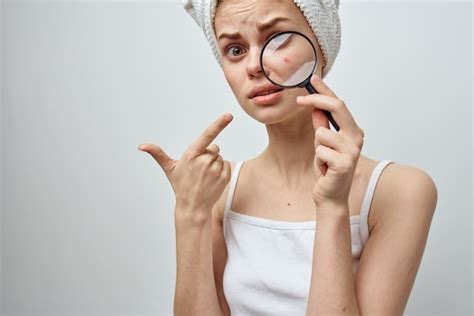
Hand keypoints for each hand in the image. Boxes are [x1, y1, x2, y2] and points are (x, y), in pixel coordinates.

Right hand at [138, 113, 233, 213]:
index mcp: (192, 155)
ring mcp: (216, 169)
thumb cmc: (180, 185)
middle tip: (198, 169)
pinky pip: (226, 164)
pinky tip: (212, 179)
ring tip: (204, 175)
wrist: (193, 206)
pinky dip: (221, 170)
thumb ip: (157, 154)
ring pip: (219, 156)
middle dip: (207, 155)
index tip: (228, 115)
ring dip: (214, 163)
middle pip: (213, 148)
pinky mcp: (225, 176)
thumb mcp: (169, 168)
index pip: (207, 135)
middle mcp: (205, 161)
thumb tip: (141, 146)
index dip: (219, 124)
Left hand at [297, 75, 364, 208]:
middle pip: (336, 107)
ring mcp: (352, 150)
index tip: (312, 79)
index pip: (339, 105)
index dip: (325, 90)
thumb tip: (316, 108)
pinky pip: (319, 150)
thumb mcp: (322, 145)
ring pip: (321, 133)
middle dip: (316, 99)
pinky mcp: (344, 163)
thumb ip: (322, 127)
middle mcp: (356, 137)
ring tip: (323, 160)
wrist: (330, 197)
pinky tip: (325, 170)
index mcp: (353, 131)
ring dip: (316, 147)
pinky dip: (317, 160)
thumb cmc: (328, 171)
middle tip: (298, 99)